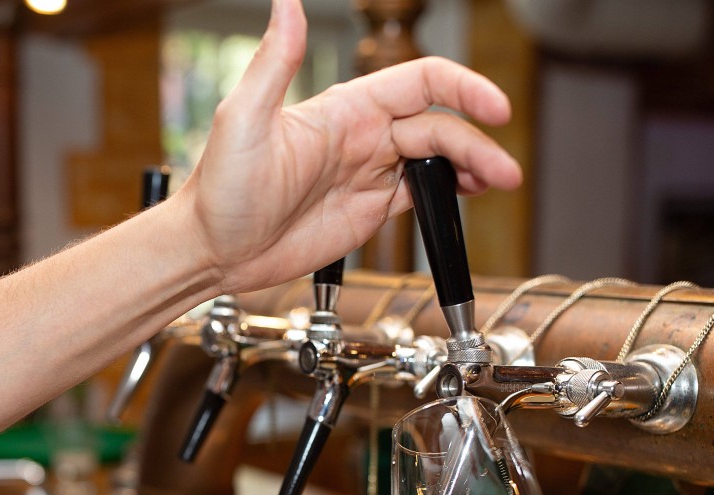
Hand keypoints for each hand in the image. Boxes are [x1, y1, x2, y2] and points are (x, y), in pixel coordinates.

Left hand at [177, 0, 522, 294]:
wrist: (211, 250)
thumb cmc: (217, 188)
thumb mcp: (242, 119)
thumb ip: (274, 61)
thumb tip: (287, 3)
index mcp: (342, 109)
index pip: (418, 82)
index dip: (462, 88)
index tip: (493, 107)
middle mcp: (361, 136)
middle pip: (438, 126)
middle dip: (476, 142)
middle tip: (502, 170)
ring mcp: (367, 173)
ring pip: (436, 160)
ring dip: (471, 167)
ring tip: (498, 183)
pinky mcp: (368, 210)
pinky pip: (420, 194)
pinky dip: (450, 194)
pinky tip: (466, 198)